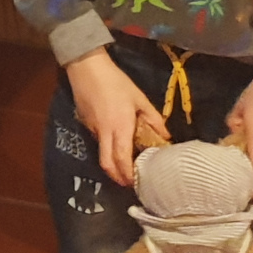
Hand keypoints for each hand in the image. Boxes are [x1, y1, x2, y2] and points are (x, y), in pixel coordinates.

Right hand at [65, 48, 167, 186]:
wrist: (87, 68)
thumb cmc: (116, 82)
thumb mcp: (139, 98)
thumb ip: (154, 119)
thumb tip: (166, 136)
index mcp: (120, 127)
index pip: (122, 159)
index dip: (127, 174)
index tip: (135, 184)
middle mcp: (105, 133)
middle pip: (107, 164)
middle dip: (117, 177)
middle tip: (128, 183)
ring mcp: (93, 129)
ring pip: (102, 153)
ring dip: (112, 163)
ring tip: (124, 166)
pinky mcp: (86, 123)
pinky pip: (98, 140)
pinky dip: (106, 148)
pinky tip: (114, 142)